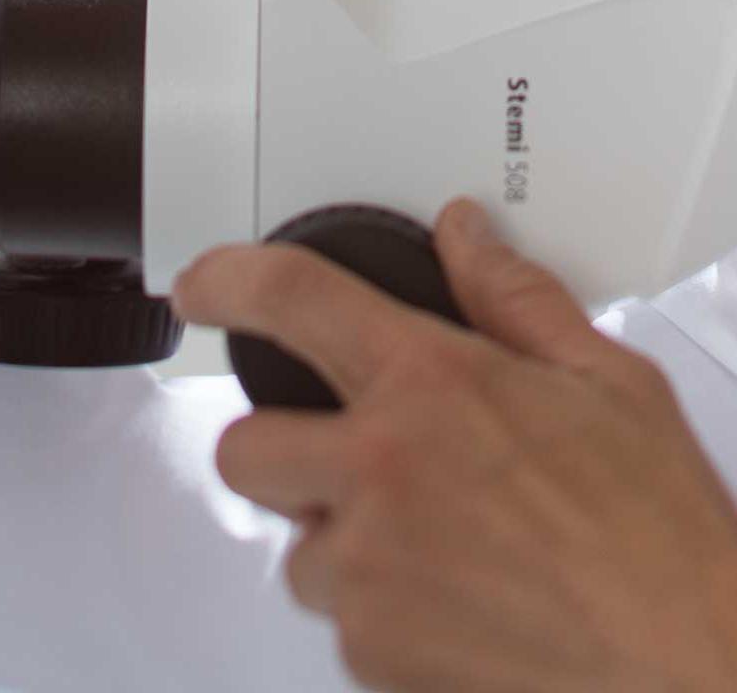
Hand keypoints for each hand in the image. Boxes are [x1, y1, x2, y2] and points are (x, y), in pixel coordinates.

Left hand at [174, 201, 736, 692]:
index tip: (201, 284)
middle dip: (283, 456)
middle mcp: (381, 472)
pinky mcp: (375, 654)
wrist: (702, 684)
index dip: (226, 278)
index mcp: (431, 386)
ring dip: (342, 547)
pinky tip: (459, 610)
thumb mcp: (612, 390)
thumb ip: (516, 302)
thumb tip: (467, 237)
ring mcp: (370, 569)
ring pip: (294, 548)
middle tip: (351, 467)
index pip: (290, 297)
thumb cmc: (671, 550)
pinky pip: (342, 625)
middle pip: (245, 449)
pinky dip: (382, 619)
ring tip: (439, 553)